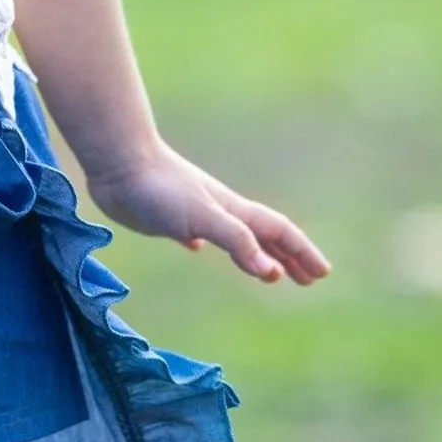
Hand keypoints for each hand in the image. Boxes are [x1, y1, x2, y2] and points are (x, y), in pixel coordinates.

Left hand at [83, 142, 329, 285]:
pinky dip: (205, 243)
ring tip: (267, 271)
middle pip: (264, 237)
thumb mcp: (204, 218)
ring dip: (255, 254)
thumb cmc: (161, 189)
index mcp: (233, 212)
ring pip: (235, 237)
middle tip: (309, 278)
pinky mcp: (167, 219)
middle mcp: (220, 212)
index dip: (302, 253)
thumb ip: (236, 241)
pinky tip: (195, 247)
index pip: (278, 233)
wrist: (119, 163)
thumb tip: (270, 271)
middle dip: (289, 257)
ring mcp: (194, 214)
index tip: (322, 273)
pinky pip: (194, 233)